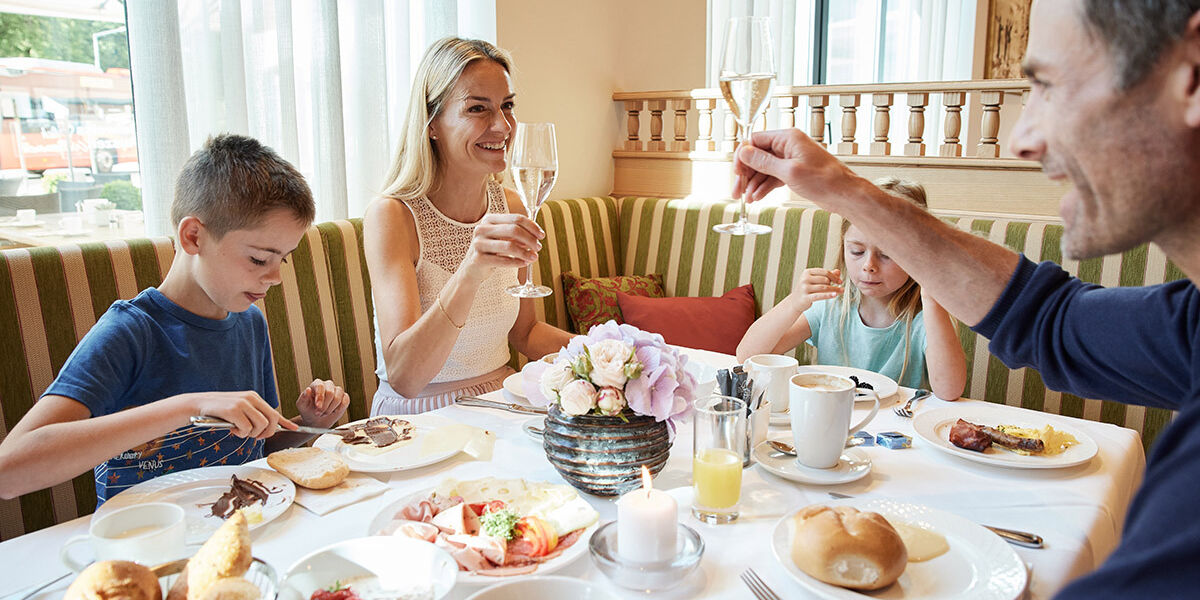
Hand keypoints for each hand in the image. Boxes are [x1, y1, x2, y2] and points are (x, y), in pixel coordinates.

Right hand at [188, 391, 297, 439]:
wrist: (198, 404)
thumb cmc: (219, 410)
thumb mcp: (239, 411)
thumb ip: (252, 416)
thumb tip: (266, 428)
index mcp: (254, 398)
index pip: (274, 411)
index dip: (284, 422)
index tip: (294, 428)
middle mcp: (251, 398)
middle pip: (271, 420)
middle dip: (266, 432)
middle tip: (254, 436)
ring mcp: (243, 403)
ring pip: (260, 425)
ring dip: (251, 434)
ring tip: (239, 431)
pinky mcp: (233, 410)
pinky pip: (246, 428)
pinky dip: (241, 433)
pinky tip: (233, 429)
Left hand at [296, 379, 348, 427]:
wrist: (316, 420)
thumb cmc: (308, 411)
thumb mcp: (302, 406)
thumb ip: (303, 398)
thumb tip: (308, 390)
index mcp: (317, 384)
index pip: (320, 386)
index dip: (320, 397)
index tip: (318, 407)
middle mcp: (328, 385)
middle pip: (330, 392)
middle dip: (324, 406)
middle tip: (318, 414)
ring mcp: (337, 391)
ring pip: (338, 398)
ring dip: (330, 409)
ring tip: (324, 414)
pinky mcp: (344, 397)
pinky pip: (345, 402)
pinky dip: (339, 409)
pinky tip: (333, 412)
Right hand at [460, 213, 544, 281]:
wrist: (472, 269)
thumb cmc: (491, 251)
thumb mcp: (502, 238)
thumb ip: (517, 234)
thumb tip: (537, 235)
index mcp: (489, 220)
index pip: (516, 218)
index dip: (532, 226)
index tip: (541, 235)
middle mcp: (482, 229)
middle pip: (514, 230)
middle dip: (530, 239)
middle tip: (538, 247)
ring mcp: (478, 244)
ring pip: (509, 246)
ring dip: (525, 253)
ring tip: (534, 257)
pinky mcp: (478, 259)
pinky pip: (503, 260)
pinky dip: (517, 262)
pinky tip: (524, 263)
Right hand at [732, 129, 861, 205]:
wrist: (844, 194)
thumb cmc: (824, 180)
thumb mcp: (789, 171)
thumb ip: (763, 162)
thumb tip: (744, 153)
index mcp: (787, 138)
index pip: (755, 140)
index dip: (743, 156)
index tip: (737, 173)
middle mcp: (788, 145)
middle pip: (757, 156)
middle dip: (746, 174)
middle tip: (737, 190)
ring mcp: (790, 159)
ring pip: (763, 168)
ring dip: (753, 183)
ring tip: (747, 198)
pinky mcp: (793, 172)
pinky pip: (772, 177)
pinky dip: (764, 186)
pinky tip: (757, 197)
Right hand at [790, 268, 843, 309]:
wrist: (795, 302)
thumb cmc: (807, 290)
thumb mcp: (815, 281)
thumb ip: (826, 276)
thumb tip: (838, 271)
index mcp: (807, 272)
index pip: (824, 272)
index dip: (834, 276)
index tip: (840, 281)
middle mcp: (805, 279)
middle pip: (825, 279)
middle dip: (834, 284)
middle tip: (840, 288)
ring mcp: (804, 288)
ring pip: (824, 287)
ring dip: (834, 289)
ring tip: (841, 291)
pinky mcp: (805, 297)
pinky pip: (820, 295)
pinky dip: (828, 295)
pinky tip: (835, 295)